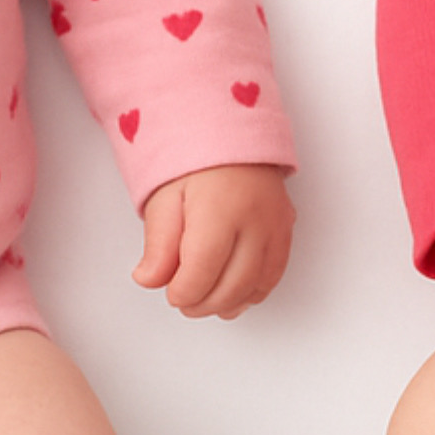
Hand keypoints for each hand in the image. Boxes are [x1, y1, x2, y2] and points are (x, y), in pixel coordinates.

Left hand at [134, 163, 294, 319]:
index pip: (202, 271)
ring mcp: (275, 225)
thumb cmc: (196, 159)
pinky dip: (251, 292)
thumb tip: (149, 279)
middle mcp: (255, 218)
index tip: (171, 292)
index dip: (183, 292)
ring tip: (203, 298)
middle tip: (183, 300)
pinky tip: (232, 293)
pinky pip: (273, 276)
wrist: (232, 131)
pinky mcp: (285, 228)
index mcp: (219, 208)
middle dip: (202, 303)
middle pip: (231, 285)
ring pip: (255, 287)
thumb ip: (157, 243)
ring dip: (227, 303)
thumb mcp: (164, 196)